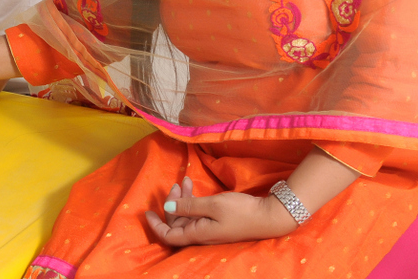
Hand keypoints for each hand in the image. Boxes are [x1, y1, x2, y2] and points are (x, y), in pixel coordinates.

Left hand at [145, 176, 296, 245]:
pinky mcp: (217, 223)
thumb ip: (189, 207)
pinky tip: (193, 186)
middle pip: (177, 223)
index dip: (156, 226)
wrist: (269, 216)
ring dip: (182, 199)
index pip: (169, 236)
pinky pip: (197, 214)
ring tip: (184, 181)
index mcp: (197, 234)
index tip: (147, 212)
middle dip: (172, 203)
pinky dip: (192, 201)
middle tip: (176, 185)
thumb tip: (167, 207)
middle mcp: (201, 235)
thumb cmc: (241, 211)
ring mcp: (210, 229)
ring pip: (187, 216)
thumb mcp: (213, 205)